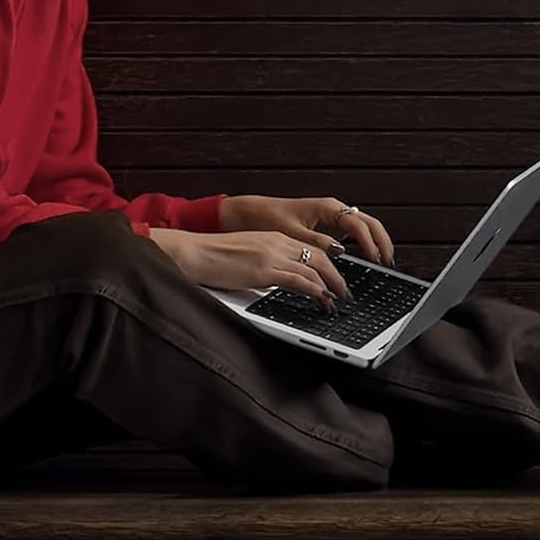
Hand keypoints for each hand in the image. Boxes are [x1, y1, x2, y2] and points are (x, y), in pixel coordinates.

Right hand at [149, 228, 352, 311]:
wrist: (195, 252)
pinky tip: (323, 301)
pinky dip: (317, 292)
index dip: (328, 264)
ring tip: (338, 300)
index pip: (311, 248)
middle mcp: (278, 243)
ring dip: (331, 286)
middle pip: (320, 256)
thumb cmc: (214, 256)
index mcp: (274, 237)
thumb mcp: (247, 255)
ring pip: (315, 269)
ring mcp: (272, 255)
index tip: (336, 276)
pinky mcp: (265, 270)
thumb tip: (279, 281)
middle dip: (337, 275)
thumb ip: (266, 263)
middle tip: (345, 291)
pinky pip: (300, 281)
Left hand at [219, 195, 395, 267]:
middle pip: (369, 223)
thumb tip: (340, 251)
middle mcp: (335, 210)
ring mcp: (334, 217)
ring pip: (365, 227)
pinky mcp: (330, 225)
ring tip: (384, 262)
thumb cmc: (271, 218)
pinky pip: (355, 233)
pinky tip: (368, 258)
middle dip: (382, 241)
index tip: (375, 259)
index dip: (370, 242)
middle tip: (389, 262)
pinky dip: (365, 244)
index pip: (358, 224)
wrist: (255, 213)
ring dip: (376, 242)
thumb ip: (317, 243)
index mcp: (328, 207)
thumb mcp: (294, 234)